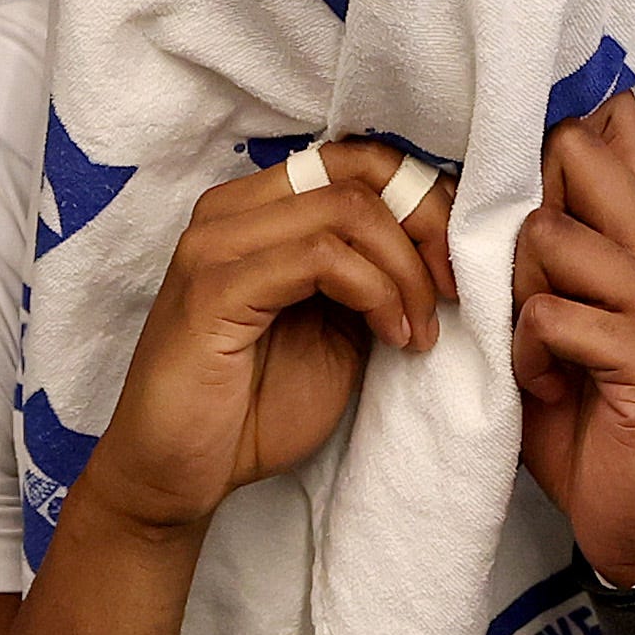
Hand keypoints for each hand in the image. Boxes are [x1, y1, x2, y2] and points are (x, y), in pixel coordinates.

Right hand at [68, 142, 461, 541]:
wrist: (178, 475)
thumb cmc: (250, 408)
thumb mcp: (334, 330)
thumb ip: (367, 278)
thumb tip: (439, 248)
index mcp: (255, 212)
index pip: (354, 159)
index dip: (421, 196)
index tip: (455, 261)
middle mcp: (229, 212)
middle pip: (357, 173)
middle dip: (427, 226)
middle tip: (453, 290)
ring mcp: (216, 246)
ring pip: (346, 210)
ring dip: (404, 271)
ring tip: (417, 330)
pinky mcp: (214, 289)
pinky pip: (320, 258)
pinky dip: (375, 293)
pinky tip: (390, 338)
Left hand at [511, 91, 634, 583]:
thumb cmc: (591, 409)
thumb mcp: (569, 311)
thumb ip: (554, 246)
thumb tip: (505, 169)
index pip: (611, 131)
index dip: (554, 134)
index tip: (516, 159)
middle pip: (573, 157)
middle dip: (518, 215)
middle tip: (522, 287)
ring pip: (548, 237)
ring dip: (518, 298)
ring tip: (537, 350)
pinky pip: (551, 315)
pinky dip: (528, 356)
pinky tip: (546, 387)